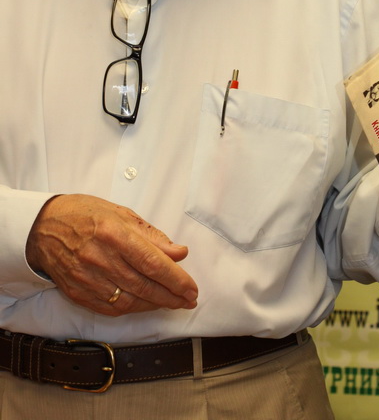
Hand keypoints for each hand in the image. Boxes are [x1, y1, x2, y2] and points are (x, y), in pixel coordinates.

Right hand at [25, 194, 198, 315]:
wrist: (42, 226)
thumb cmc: (85, 214)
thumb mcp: (121, 214)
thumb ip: (152, 236)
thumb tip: (179, 253)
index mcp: (113, 233)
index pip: (152, 262)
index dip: (175, 279)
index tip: (191, 288)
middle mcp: (99, 258)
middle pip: (143, 285)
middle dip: (171, 296)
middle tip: (188, 299)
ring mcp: (86, 278)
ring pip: (128, 301)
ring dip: (154, 305)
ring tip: (172, 302)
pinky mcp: (77, 292)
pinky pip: (110, 308)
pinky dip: (132, 309)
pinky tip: (145, 305)